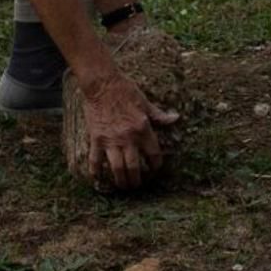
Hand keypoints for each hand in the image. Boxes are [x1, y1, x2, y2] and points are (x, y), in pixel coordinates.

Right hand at [79, 69, 179, 190]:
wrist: (102, 83)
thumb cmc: (125, 90)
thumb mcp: (145, 102)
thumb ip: (159, 115)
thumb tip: (175, 118)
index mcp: (143, 128)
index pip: (153, 154)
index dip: (155, 165)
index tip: (154, 169)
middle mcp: (128, 137)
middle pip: (134, 167)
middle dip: (136, 180)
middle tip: (136, 185)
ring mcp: (111, 139)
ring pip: (117, 168)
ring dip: (121, 181)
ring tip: (123, 186)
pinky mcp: (96, 138)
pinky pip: (95, 160)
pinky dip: (96, 172)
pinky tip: (98, 178)